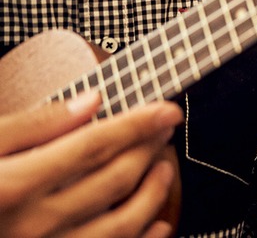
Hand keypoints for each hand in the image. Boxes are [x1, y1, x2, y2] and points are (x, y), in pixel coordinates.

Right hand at [0, 92, 181, 237]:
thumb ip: (34, 124)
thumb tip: (92, 102)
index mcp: (9, 186)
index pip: (92, 146)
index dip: (138, 124)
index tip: (168, 108)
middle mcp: (27, 227)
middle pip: (112, 180)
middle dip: (148, 148)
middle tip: (164, 127)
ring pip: (120, 226)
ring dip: (152, 193)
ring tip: (163, 166)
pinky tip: (158, 221)